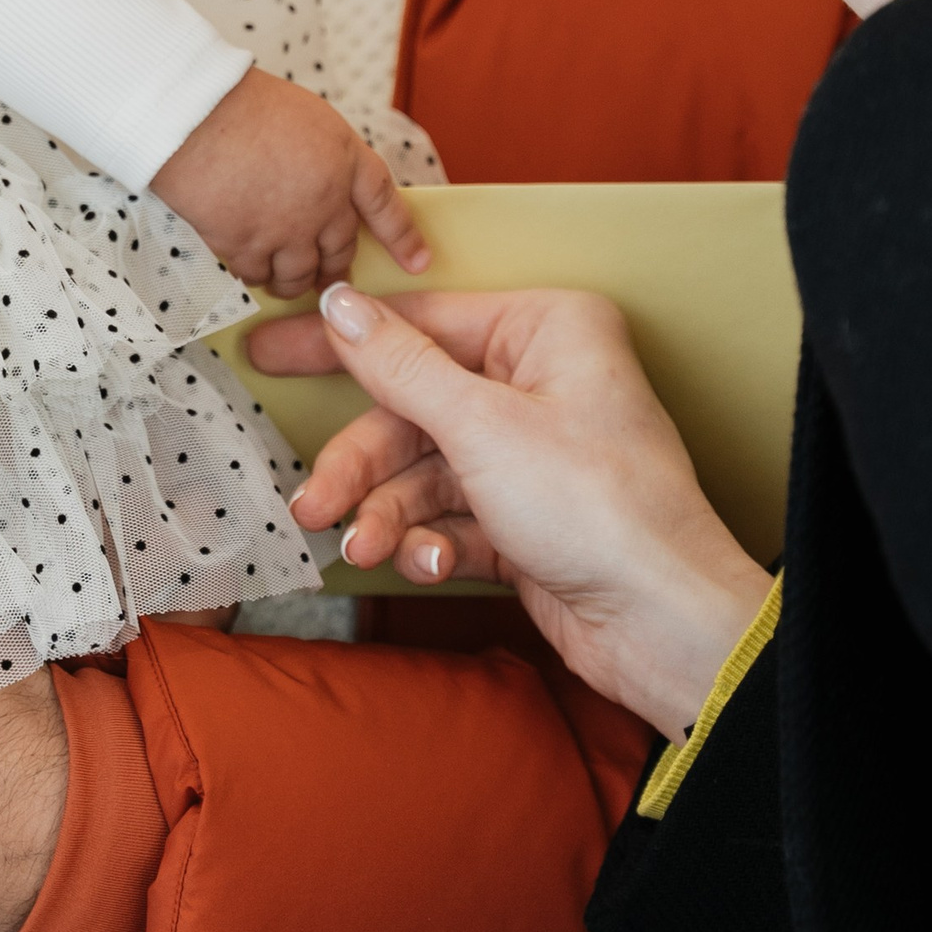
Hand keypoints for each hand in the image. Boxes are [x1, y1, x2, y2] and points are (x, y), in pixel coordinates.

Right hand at [152, 67, 430, 295]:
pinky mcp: (247, 246)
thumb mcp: (308, 117)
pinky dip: (256, 275)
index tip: (418, 261)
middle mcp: (326, 201)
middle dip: (338, 269)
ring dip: (294, 282)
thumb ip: (325, 156)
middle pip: (341, 249)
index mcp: (345, 160)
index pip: (385, 204)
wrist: (196, 115)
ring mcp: (288, 228)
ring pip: (300, 274)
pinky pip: (257, 275)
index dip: (403, 236)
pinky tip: (250, 268)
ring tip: (286, 282)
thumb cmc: (242, 104)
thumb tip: (320, 180)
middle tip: (333, 280)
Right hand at [251, 287, 767, 737]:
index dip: (339, 341)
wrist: (661, 623)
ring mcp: (533, 454)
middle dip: (362, 464)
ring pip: (425, 472)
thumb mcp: (482, 427)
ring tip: (365, 548)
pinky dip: (432, 542)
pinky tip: (433, 564)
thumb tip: (341, 307)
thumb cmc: (602, 507)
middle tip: (311, 502)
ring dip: (389, 513)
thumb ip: (401, 366)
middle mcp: (541, 383)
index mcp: (546, 331)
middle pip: (413, 409)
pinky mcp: (525, 518)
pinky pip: (451, 518)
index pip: (421, 323)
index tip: (270, 349)